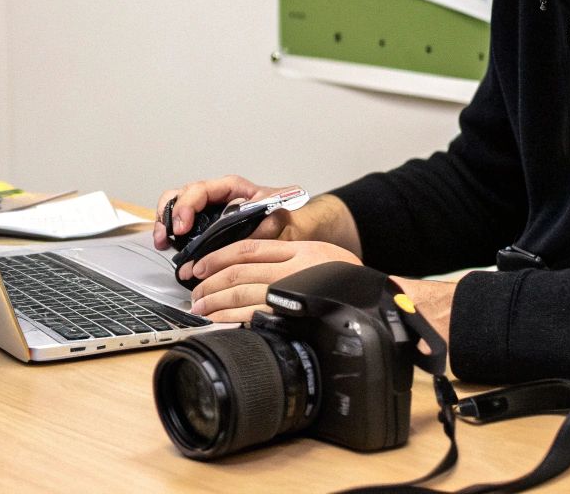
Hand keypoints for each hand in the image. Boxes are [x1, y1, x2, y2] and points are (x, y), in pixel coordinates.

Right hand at [152, 175, 299, 250]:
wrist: (298, 225)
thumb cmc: (288, 217)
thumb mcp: (277, 221)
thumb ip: (258, 231)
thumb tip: (237, 245)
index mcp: (232, 188)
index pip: (202, 190)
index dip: (187, 206)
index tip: (183, 227)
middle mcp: (218, 195)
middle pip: (183, 194)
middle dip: (170, 213)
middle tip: (167, 235)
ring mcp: (210, 209)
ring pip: (178, 205)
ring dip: (166, 221)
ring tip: (162, 241)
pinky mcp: (207, 224)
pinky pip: (183, 221)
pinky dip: (171, 230)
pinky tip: (167, 244)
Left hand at [183, 239, 362, 321]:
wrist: (376, 300)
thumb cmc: (347, 280)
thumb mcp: (318, 255)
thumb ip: (287, 256)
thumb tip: (251, 266)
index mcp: (294, 249)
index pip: (245, 248)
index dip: (216, 257)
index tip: (198, 266)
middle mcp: (290, 266)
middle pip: (237, 270)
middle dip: (209, 282)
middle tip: (194, 291)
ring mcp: (290, 290)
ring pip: (240, 291)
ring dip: (214, 300)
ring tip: (199, 308)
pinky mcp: (292, 312)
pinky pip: (252, 314)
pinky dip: (230, 317)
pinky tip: (218, 320)